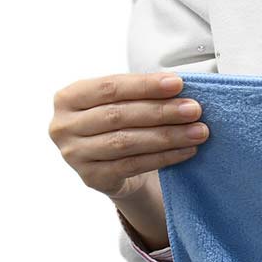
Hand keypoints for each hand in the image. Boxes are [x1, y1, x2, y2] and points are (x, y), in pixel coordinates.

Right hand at [49, 72, 208, 200]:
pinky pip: (134, 165)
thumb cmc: (116, 126)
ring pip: (127, 142)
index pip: (109, 87)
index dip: (144, 85)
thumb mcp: (117, 104)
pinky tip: (187, 151)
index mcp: (68, 98)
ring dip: (168, 136)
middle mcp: (63, 126)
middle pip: (119, 115)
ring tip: (198, 131)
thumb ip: (138, 94)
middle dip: (161, 111)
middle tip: (194, 109)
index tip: (178, 83)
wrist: (108, 168)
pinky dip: (164, 157)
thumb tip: (178, 87)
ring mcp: (74, 155)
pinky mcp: (92, 178)